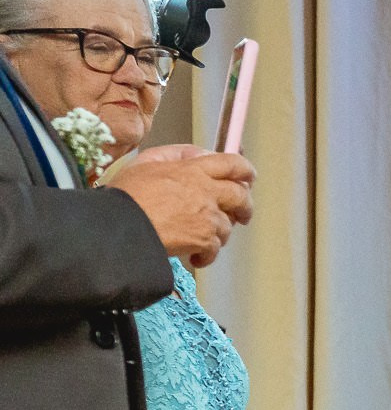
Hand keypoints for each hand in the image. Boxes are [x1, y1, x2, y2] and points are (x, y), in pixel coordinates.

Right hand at [106, 149, 255, 266]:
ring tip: (200, 237)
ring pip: (228, 226)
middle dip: (245, 206)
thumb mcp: (146, 162)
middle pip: (241, 196)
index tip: (249, 178)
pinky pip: (216, 249)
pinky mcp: (205, 240)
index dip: (245, 170)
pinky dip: (206, 255)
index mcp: (193, 170)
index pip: (231, 163)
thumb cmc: (127, 194)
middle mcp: (206, 191)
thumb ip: (175, 154)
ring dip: (218, 233)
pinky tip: (194, 255)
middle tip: (241, 215)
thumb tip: (200, 154)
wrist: (122, 225)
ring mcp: (208, 216)